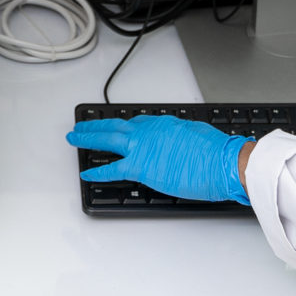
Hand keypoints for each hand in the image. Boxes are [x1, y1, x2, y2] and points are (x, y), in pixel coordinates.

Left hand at [68, 114, 251, 205]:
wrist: (220, 162)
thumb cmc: (215, 151)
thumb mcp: (196, 134)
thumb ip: (181, 138)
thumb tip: (178, 145)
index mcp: (163, 122)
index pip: (137, 123)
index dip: (124, 127)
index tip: (117, 129)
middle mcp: (148, 131)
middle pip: (115, 126)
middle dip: (96, 126)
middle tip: (82, 126)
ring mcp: (142, 147)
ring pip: (107, 139)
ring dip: (88, 138)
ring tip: (75, 139)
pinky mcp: (140, 166)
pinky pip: (112, 168)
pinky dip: (97, 171)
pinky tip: (87, 173)